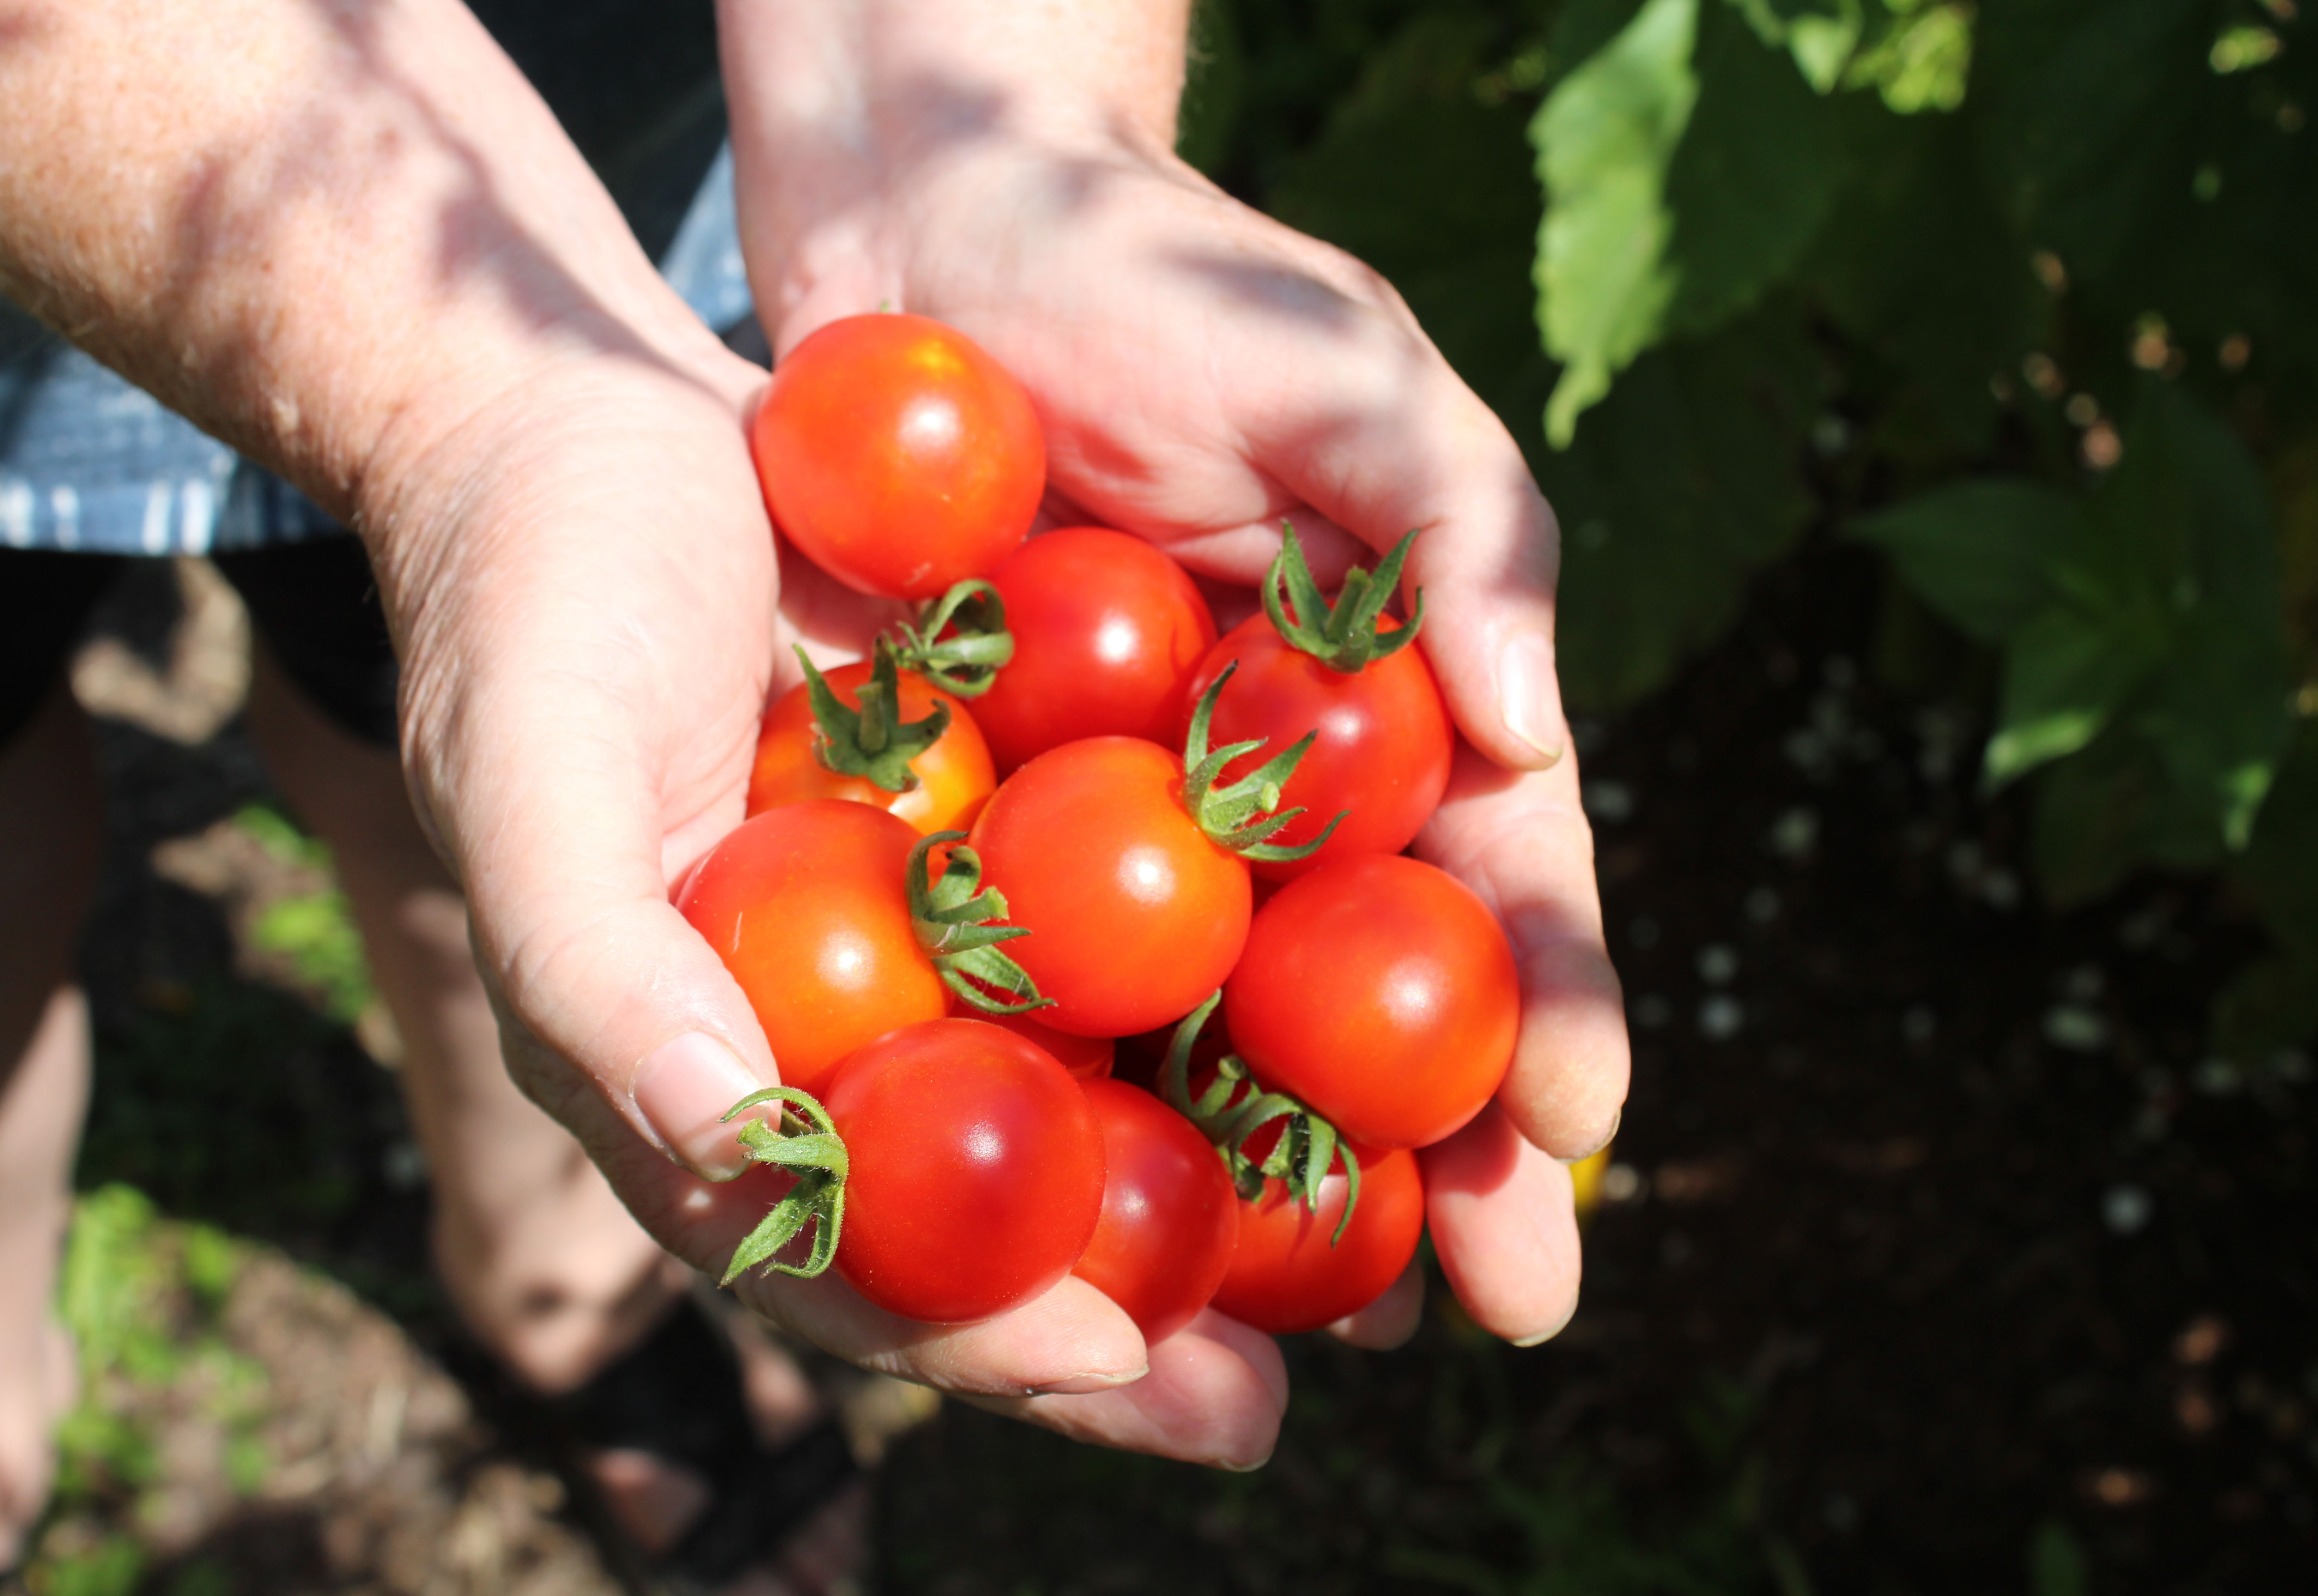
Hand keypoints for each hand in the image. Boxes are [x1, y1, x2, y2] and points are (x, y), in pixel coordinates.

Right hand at [366, 336, 1287, 1467]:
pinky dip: (1234, 994)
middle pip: (994, 1215)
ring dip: (1218, 1191)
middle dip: (1129, 1317)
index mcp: (718, 1080)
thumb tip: (725, 1147)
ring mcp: (940, 937)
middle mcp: (844, 1035)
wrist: (597, 424)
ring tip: (1369, 1276)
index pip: (842, 1259)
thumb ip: (599, 977)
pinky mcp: (1022, 825)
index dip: (972, 1331)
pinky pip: (1137, 932)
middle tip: (1273, 1405)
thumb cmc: (534, 610)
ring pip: (1087, 1097)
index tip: (1114, 1366)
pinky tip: (1354, 1039)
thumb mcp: (535, 783)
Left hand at [743, 125, 1626, 1368]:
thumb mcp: (1346, 375)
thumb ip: (1464, 528)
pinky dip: (1086, 1093)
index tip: (1581, 1146)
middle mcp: (1289, 797)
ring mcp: (1143, 826)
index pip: (1508, 886)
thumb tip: (1546, 719)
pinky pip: (1049, 985)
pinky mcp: (993, 821)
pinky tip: (1101, 1212)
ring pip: (1230, 1037)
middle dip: (1443, 1162)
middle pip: (1384, 1008)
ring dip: (1281, 1185)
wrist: (947, 237)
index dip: (1559, 1013)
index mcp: (1403, 706)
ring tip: (1315, 1324)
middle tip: (1482, 1316)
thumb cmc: (1169, 280)